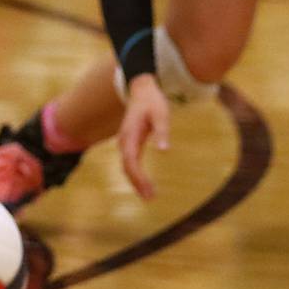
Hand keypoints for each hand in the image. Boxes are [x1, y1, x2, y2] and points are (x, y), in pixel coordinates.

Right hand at [118, 74, 169, 199]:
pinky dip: (137, 175)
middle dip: (137, 183)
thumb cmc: (152, 102)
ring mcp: (126, 142)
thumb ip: (162, 132)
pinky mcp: (131, 144)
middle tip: (150, 198)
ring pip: (127, 167)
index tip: (148, 189)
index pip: (131, 161)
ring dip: (136, 182)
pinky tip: (145, 184)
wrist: (142, 90)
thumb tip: (164, 151)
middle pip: (127, 167)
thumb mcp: (161, 114)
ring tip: (149, 196)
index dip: (138, 177)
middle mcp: (124, 141)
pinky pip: (131, 163)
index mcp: (129, 134)